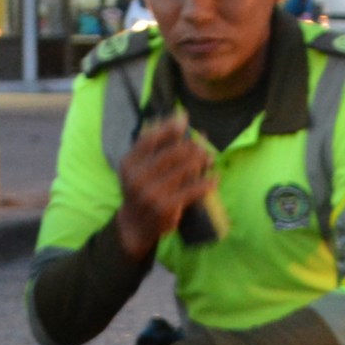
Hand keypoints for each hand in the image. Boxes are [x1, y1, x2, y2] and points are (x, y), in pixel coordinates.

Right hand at [114, 121, 217, 259]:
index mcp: (129, 163)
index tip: (185, 119)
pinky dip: (207, 183)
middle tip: (203, 144)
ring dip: (202, 161)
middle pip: (173, 152)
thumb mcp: (137, 167)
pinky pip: (192, 190)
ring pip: (185, 169)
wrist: (135, 225)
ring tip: (210, 157)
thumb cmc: (142, 190)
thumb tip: (180, 120)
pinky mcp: (166, 207)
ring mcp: (151, 193)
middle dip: (192, 146)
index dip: (169, 127)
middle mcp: (138, 177)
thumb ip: (153, 146)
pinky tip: (214, 178)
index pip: (150, 139)